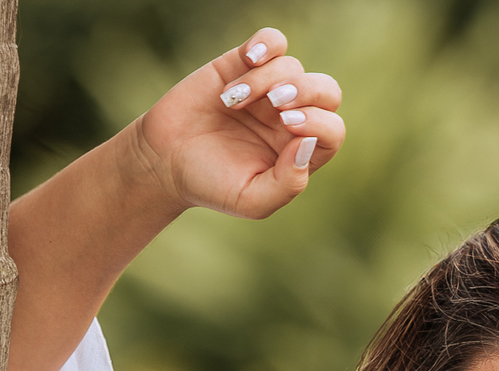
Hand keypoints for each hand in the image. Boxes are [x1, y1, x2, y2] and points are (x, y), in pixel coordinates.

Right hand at [132, 24, 344, 218]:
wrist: (166, 159)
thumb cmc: (211, 184)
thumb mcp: (251, 201)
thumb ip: (288, 184)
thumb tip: (307, 144)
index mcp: (300, 153)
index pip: (331, 131)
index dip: (318, 123)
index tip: (286, 126)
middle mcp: (291, 118)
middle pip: (327, 92)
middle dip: (306, 92)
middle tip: (276, 105)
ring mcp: (270, 89)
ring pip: (293, 67)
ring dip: (264, 81)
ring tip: (233, 102)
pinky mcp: (244, 63)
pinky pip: (273, 41)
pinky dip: (267, 43)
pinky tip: (249, 57)